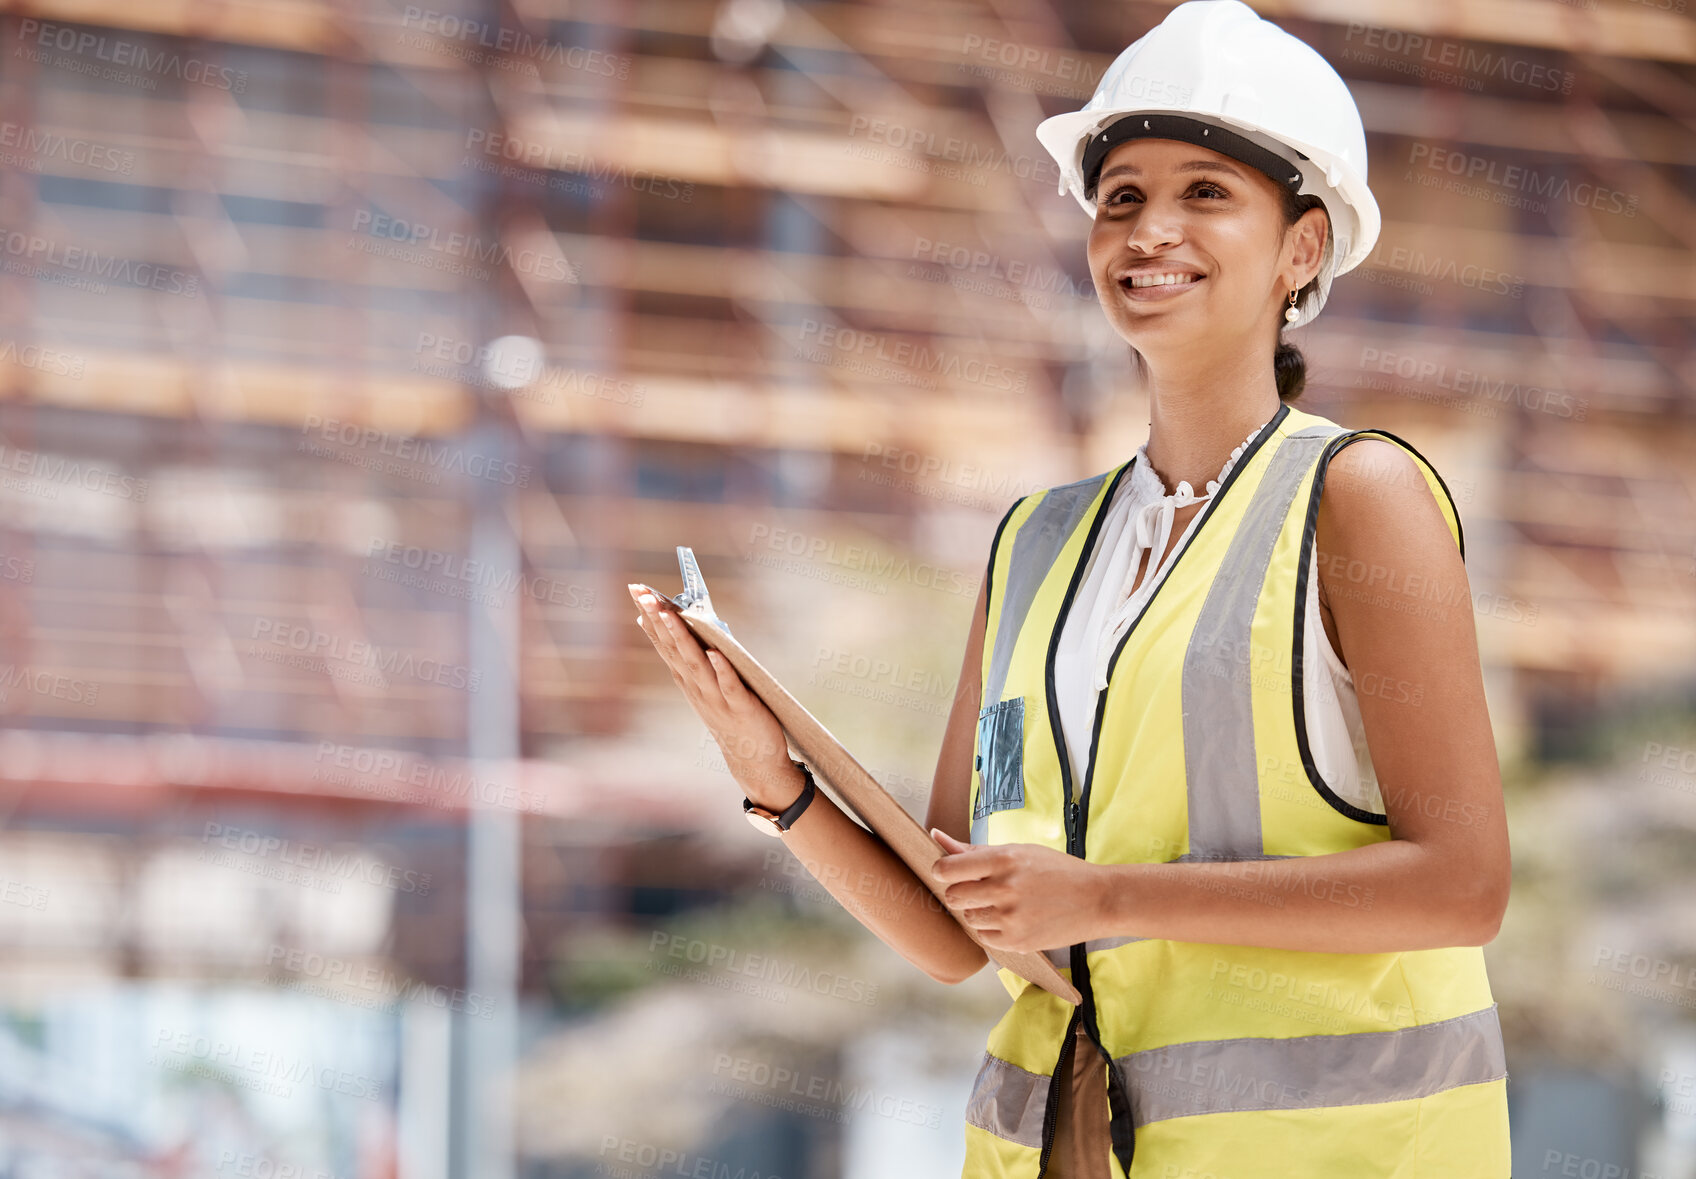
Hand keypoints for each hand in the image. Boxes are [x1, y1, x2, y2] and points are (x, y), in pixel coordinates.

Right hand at [626, 583, 795, 802]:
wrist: (752, 758)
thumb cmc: (730, 714)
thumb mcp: (705, 685)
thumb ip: (691, 659)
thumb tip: (677, 625)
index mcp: (687, 680)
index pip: (664, 643)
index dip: (651, 617)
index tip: (637, 592)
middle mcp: (696, 687)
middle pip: (675, 649)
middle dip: (659, 620)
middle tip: (644, 594)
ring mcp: (717, 698)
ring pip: (696, 665)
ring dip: (683, 638)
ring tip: (671, 613)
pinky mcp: (741, 708)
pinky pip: (730, 686)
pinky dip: (722, 670)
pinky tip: (715, 652)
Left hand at [929, 829, 1097, 953]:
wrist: (1097, 899)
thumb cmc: (1056, 870)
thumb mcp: (1019, 851)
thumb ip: (974, 850)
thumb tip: (935, 837)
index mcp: (1003, 860)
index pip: (948, 869)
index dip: (942, 872)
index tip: (947, 873)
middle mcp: (1004, 888)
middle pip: (953, 896)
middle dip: (961, 893)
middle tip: (981, 890)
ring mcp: (1010, 917)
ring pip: (968, 918)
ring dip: (978, 912)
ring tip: (1004, 904)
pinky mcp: (1017, 941)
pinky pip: (984, 938)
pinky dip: (992, 930)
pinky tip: (1013, 919)